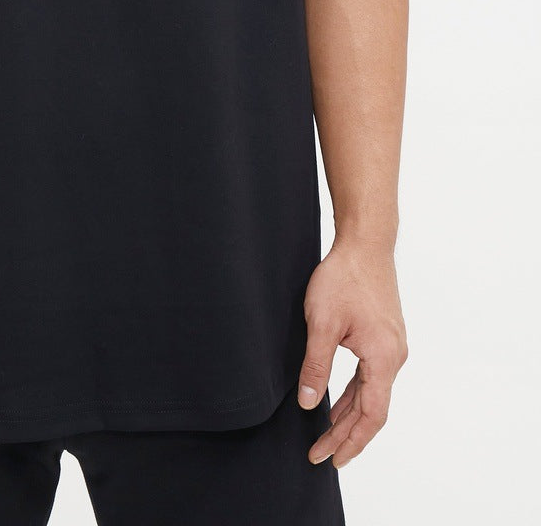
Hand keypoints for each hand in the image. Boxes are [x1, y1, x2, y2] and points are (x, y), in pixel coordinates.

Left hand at [297, 240, 408, 467]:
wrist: (365, 244)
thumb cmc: (344, 277)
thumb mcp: (322, 323)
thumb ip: (316, 365)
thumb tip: (307, 403)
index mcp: (383, 358)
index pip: (371, 415)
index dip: (350, 441)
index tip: (330, 458)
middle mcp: (394, 356)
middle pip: (372, 410)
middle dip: (346, 435)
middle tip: (322, 455)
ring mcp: (392, 347)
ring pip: (371, 394)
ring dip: (349, 416)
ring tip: (327, 436)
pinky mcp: (385, 337)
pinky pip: (371, 377)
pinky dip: (354, 394)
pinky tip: (336, 402)